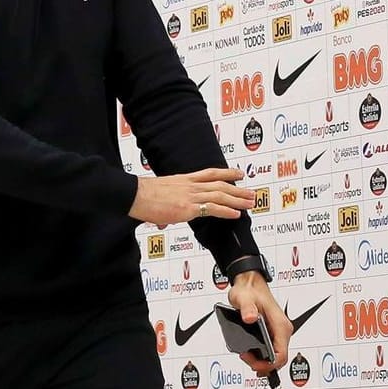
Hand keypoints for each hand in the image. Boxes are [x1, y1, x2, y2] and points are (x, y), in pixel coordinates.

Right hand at [129, 170, 255, 225]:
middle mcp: (191, 185)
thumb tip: (170, 212)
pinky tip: (235, 215)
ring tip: (250, 204)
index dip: (227, 173)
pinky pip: (212, 209)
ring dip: (238, 200)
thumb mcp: (162, 190)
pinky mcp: (188, 208)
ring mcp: (190, 196)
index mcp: (185, 179)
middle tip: (252, 194)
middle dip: (239, 189)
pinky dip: (226, 211)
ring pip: (220, 196)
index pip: (211, 173)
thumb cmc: (144, 194)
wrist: (135, 195)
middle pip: (221, 185)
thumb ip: (171, 198)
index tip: (239, 174)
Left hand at [227, 272, 292, 375]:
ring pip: (275, 356)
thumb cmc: (249, 290)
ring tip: (246, 357)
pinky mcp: (272, 332)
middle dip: (263, 364)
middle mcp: (282, 330)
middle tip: (246, 359)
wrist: (250, 284)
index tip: (254, 363)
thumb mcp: (244, 299)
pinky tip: (251, 355)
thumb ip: (247, 309)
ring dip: (262, 361)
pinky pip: (271, 350)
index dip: (269, 364)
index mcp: (280, 325)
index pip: (281, 354)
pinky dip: (262, 356)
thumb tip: (250, 318)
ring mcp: (278, 332)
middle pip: (279, 358)